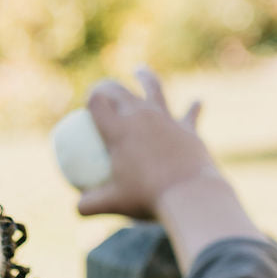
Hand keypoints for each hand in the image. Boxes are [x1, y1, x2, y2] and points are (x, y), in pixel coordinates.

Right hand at [78, 68, 214, 220]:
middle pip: (119, 91)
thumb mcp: (112, 204)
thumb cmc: (145, 198)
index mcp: (118, 129)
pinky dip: (193, 107)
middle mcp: (141, 116)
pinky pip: (190, 113)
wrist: (187, 194)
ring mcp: (166, 118)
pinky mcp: (187, 127)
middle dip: (107, 86)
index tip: (86, 104)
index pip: (97, 102)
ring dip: (145, 77)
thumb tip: (78, 207)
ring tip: (140, 71)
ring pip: (153, 89)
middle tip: (102, 89)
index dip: (90, 98)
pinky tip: (198, 101)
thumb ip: (89, 205)